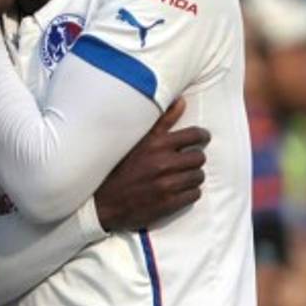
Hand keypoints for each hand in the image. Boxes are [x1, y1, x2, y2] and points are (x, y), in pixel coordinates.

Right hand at [95, 99, 209, 230]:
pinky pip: (194, 194)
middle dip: (195, 159)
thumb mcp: (138, 140)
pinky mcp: (168, 203)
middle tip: (187, 161)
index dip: (202, 136)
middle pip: (199, 157)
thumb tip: (182, 101)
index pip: (194, 135)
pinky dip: (189, 192)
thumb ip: (162, 121)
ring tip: (181, 177)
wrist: (104, 202)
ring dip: (192, 176)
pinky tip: (179, 190)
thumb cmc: (119, 168)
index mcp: (156, 144)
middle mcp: (163, 163)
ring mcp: (167, 185)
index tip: (202, 139)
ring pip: (198, 177)